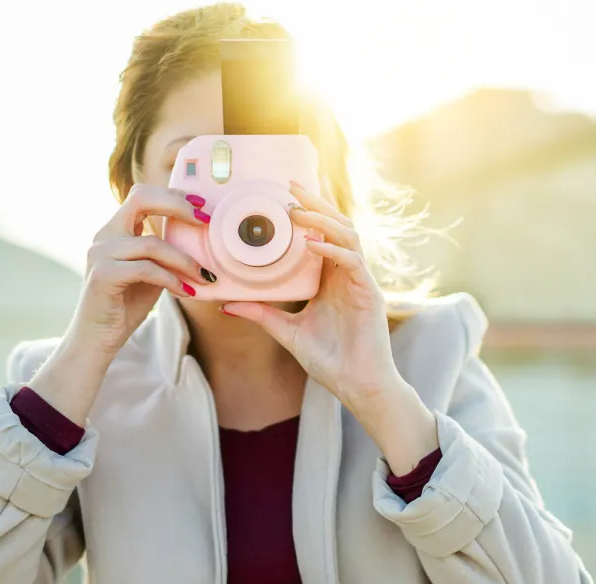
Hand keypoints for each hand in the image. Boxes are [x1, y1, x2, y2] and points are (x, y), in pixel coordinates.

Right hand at [70, 184, 211, 354]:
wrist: (97, 338)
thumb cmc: (126, 304)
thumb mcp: (151, 271)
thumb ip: (164, 251)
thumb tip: (201, 236)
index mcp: (116, 230)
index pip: (142, 195)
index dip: (173, 195)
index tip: (201, 206)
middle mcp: (105, 235)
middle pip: (141, 199)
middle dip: (177, 206)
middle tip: (204, 222)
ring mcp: (100, 253)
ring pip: (152, 244)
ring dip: (184, 260)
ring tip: (203, 276)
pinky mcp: (103, 275)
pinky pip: (147, 269)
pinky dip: (171, 279)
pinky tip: (186, 292)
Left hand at [222, 182, 437, 473]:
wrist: (358, 386)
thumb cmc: (331, 360)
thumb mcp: (288, 332)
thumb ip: (262, 314)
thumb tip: (226, 304)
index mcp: (331, 278)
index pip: (321, 234)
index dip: (306, 212)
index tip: (281, 195)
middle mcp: (347, 273)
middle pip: (335, 225)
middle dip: (314, 203)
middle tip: (289, 185)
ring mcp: (360, 281)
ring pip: (347, 235)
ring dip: (322, 220)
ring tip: (296, 210)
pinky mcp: (369, 293)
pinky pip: (352, 262)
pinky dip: (332, 250)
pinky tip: (312, 244)